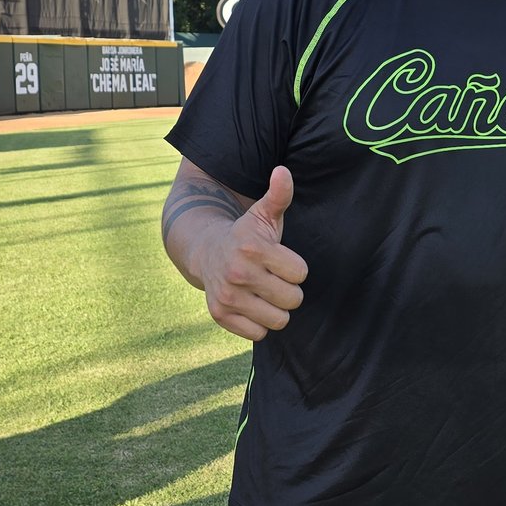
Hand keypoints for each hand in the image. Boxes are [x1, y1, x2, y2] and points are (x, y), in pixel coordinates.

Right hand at [200, 167, 307, 341]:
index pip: (300, 274)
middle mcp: (238, 273)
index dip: (294, 268)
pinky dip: (259, 324)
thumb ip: (279, 195)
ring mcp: (227, 297)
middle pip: (293, 299)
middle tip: (272, 278)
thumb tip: (283, 171)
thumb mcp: (263, 214)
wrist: (205, 251)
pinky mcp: (220, 316)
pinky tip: (251, 305)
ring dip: (276, 309)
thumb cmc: (246, 235)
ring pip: (279, 321)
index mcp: (253, 248)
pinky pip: (259, 334)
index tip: (280, 260)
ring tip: (264, 293)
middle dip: (288, 290)